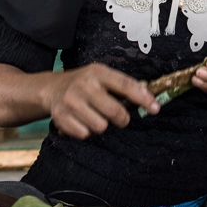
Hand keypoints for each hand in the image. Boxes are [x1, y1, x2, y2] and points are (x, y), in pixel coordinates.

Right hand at [43, 63, 159, 139]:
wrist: (51, 88)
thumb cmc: (84, 83)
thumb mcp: (101, 76)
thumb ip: (123, 85)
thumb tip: (149, 97)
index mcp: (97, 72)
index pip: (125, 85)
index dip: (143, 98)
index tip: (155, 109)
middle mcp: (84, 85)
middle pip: (115, 112)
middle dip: (122, 119)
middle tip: (119, 117)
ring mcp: (71, 101)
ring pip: (100, 126)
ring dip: (101, 125)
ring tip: (94, 116)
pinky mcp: (61, 117)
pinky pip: (85, 134)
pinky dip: (86, 131)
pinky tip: (81, 120)